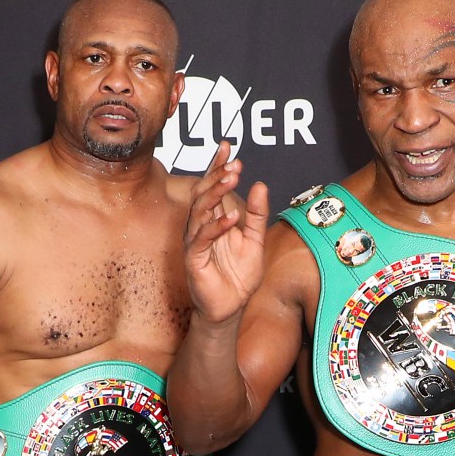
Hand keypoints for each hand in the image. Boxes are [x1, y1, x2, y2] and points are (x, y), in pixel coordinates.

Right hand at [184, 140, 269, 323]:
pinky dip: (216, 226)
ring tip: (231, 180)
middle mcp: (202, 226)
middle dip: (217, 176)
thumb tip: (260, 185)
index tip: (228, 147)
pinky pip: (202, 238)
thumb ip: (257, 215)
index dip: (218, 166)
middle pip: (204, 193)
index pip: (213, 186)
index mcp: (214, 218)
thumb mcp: (255, 241)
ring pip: (200, 211)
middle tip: (233, 164)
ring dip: (215, 194)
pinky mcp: (194, 258)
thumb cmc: (238, 276)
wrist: (230, 308)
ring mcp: (196, 241)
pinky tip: (231, 216)